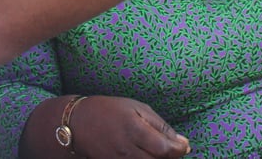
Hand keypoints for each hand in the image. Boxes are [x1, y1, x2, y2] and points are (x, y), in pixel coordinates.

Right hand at [69, 95, 189, 157]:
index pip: (166, 149)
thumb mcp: (137, 108)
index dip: (179, 150)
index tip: (183, 145)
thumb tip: (182, 143)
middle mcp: (127, 151)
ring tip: (156, 150)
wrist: (79, 124)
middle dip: (170, 157)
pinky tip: (145, 155)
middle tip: (170, 148)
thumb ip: (160, 126)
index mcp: (134, 130)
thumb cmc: (110, 110)